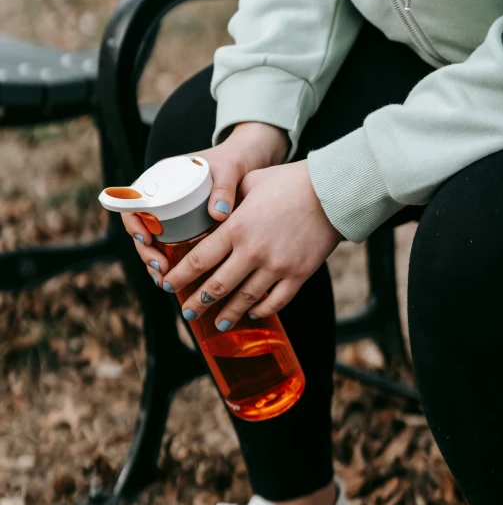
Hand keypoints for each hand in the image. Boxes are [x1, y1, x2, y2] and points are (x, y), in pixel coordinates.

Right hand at [120, 122, 288, 279]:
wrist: (248, 162)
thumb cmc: (234, 160)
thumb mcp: (229, 169)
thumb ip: (224, 186)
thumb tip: (218, 213)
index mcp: (162, 177)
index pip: (132, 201)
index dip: (133, 222)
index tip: (147, 239)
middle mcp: (161, 197)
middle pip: (140, 228)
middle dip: (146, 252)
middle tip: (161, 270)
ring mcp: (171, 214)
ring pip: (153, 242)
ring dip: (155, 263)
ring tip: (166, 281)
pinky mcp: (184, 227)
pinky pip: (170, 247)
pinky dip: (170, 264)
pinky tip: (177, 278)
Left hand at [163, 160, 342, 327]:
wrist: (332, 191)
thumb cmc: (289, 181)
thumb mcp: (251, 182)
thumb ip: (228, 200)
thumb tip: (212, 212)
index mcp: (236, 228)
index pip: (199, 259)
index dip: (180, 276)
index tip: (169, 284)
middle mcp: (253, 251)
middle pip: (216, 286)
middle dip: (198, 302)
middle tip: (187, 312)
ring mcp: (276, 266)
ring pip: (245, 298)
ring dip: (228, 313)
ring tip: (218, 323)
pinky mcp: (298, 274)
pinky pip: (276, 301)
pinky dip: (262, 310)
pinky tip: (253, 313)